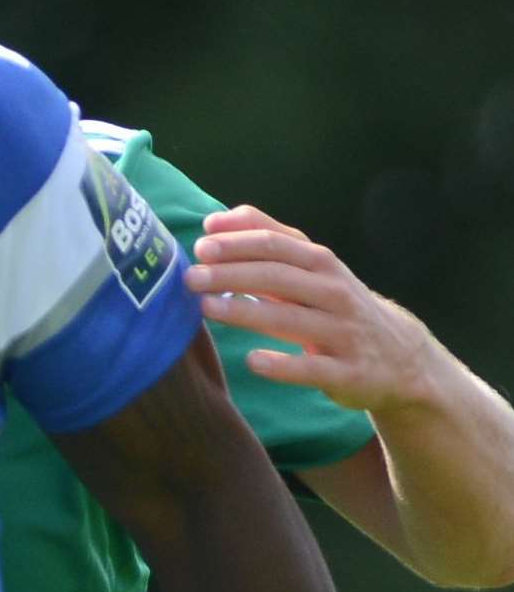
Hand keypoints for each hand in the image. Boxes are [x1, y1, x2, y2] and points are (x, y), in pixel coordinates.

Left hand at [185, 204, 436, 412]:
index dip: (238, 243)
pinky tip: (253, 360)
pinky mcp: (348, 372)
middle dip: (233, 274)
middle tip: (191, 276)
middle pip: (279, 277)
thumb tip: (215, 220)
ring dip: (247, 313)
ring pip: (291, 319)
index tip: (201, 245)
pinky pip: (313, 369)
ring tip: (206, 307)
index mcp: (322, 264)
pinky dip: (284, 365)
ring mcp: (344, 333)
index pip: (276, 245)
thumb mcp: (312, 267)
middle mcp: (335, 293)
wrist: (401, 358)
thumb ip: (268, 239)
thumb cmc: (338, 304)